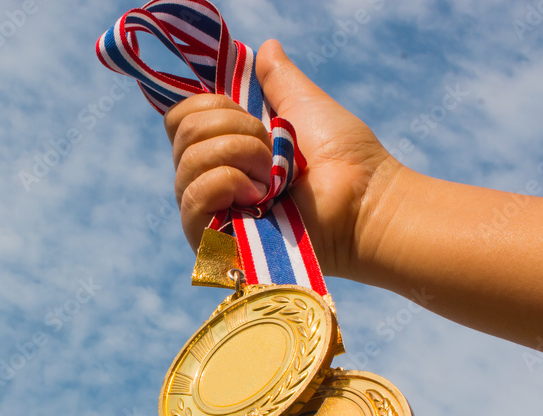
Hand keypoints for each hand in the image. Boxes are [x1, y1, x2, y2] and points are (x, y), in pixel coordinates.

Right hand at [163, 39, 400, 279]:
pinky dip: (227, 183)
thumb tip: (266, 47)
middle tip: (272, 149)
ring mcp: (207, 212)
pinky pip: (192, 197)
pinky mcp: (210, 241)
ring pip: (188, 160)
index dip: (211, 106)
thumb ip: (278, 79)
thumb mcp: (304, 105)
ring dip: (239, 154)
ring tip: (272, 176)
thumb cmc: (343, 159)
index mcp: (223, 150)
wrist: (362, 201)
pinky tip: (259, 196)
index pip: (180, 119)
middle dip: (234, 128)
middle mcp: (206, 180)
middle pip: (183, 133)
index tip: (255, 116)